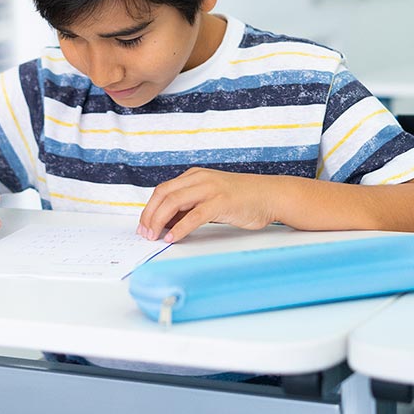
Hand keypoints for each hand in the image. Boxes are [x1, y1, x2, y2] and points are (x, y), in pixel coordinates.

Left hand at [137, 168, 275, 242]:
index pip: (162, 190)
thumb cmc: (241, 199)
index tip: (143, 225)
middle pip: (163, 194)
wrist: (270, 195)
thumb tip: (165, 223)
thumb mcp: (210, 198)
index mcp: (194, 176)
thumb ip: (189, 206)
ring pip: (174, 202)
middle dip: (149, 215)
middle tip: (144, 233)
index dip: (149, 208)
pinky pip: (193, 215)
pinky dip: (179, 228)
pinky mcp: (221, 202)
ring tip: (154, 237)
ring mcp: (210, 189)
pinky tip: (172, 238)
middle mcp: (199, 178)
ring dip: (159, 221)